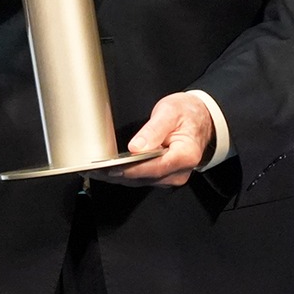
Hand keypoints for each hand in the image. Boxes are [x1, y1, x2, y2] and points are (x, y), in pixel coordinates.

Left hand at [94, 93, 214, 187]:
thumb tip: (136, 148)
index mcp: (186, 155)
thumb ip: (153, 130)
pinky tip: (108, 170)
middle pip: (145, 178)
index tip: (111, 168)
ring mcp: (172, 176)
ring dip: (118, 177)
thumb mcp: (169, 112)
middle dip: (118, 175)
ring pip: (141, 182)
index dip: (131, 170)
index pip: (155, 167)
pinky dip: (125, 175)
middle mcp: (180, 171)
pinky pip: (142, 179)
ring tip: (95, 171)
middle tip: (93, 169)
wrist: (200, 119)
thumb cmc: (186, 114)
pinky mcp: (164, 176)